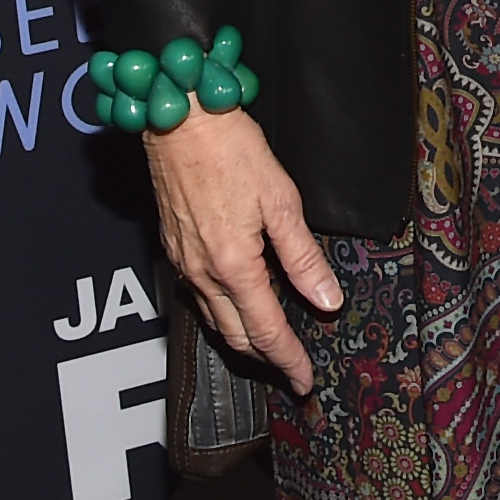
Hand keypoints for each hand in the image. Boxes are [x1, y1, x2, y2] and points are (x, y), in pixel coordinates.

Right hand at [144, 103, 342, 395]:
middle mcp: (202, 272)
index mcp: (233, 266)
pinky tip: (237, 303)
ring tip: (270, 344)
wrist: (181, 119)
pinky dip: (222, 311)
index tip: (305, 380)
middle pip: (236, 335)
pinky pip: (198, 296)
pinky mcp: (173, 247)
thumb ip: (303, 256)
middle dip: (267, 357)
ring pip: (214, 319)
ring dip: (243, 338)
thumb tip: (326, 299)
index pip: (266, 331)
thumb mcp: (282, 200)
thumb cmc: (231, 149)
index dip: (289, 360)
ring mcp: (183, 262)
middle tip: (292, 369)